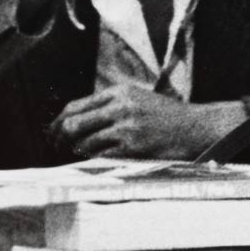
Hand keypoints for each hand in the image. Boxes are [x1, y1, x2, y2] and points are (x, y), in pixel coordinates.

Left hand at [54, 84, 242, 160]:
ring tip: (79, 153)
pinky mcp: (133, 147)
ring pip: (85, 141)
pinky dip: (94, 158)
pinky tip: (95, 159)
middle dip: (59, 137)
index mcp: (119, 92)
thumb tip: (74, 121)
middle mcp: (120, 107)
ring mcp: (127, 127)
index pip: (76, 106)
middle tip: (56, 146)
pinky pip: (101, 155)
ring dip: (78, 150)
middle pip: (73, 124)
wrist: (196, 127)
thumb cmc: (167, 116)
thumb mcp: (137, 99)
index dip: (58, 121)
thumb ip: (109, 105)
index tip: (53, 131)